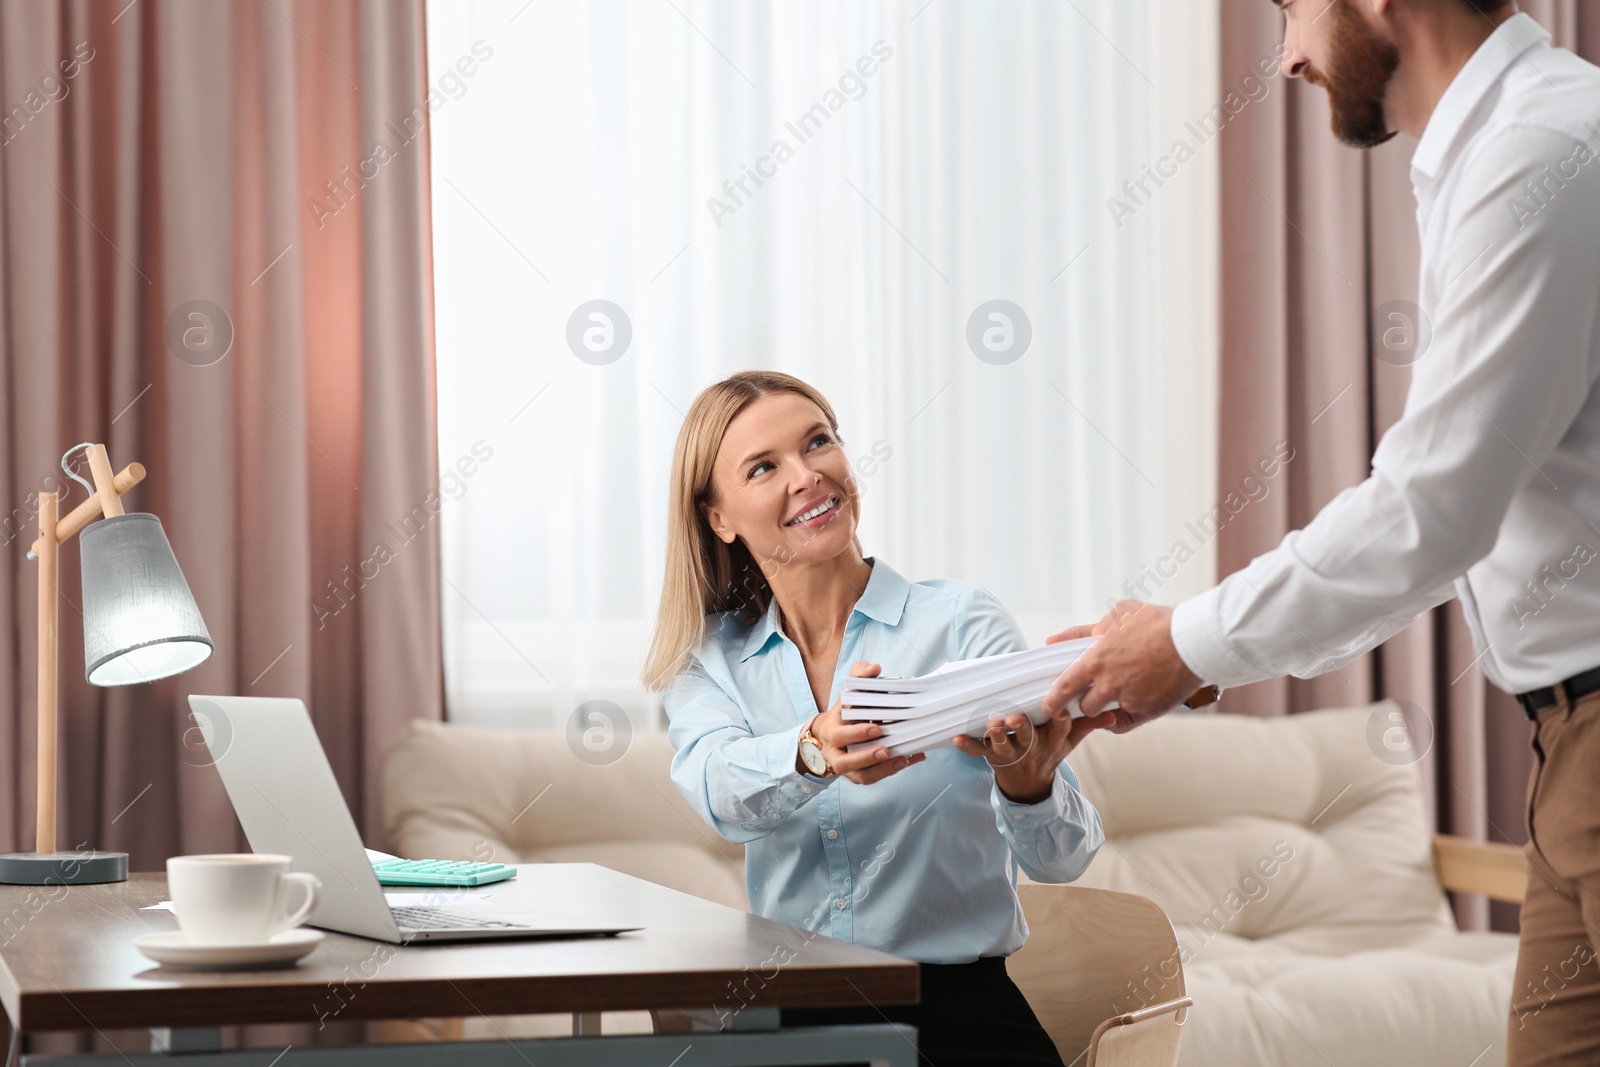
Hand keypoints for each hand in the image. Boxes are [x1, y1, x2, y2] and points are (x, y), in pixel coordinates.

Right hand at [808, 661, 926, 784]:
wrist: (831, 734)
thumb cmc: (845, 712)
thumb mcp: (848, 691)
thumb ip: (859, 675)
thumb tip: (874, 667)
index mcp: (831, 730)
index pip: (839, 734)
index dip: (856, 733)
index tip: (876, 728)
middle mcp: (835, 752)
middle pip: (845, 761)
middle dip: (866, 756)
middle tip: (886, 749)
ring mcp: (846, 767)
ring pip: (860, 776)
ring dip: (881, 770)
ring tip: (902, 759)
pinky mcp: (858, 776)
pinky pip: (873, 778)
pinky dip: (892, 771)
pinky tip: (911, 759)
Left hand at [952, 709, 1114, 803]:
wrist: (1029, 785)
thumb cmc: (1049, 752)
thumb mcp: (1070, 741)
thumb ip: (1088, 724)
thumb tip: (1112, 714)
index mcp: (1052, 741)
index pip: (1059, 730)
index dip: (1059, 721)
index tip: (1058, 710)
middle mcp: (1031, 748)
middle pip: (1028, 738)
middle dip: (1022, 728)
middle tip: (1015, 718)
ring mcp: (1010, 754)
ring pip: (1003, 745)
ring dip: (996, 736)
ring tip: (991, 725)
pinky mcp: (991, 757)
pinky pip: (978, 752)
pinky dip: (966, 746)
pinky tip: (955, 739)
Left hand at [1039, 601, 1200, 732]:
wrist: (1193, 641)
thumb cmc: (1157, 624)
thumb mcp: (1119, 615)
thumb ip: (1085, 630)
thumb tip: (1056, 640)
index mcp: (1096, 661)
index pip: (1064, 687)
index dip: (1053, 700)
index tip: (1048, 706)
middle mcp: (1108, 685)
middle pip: (1084, 706)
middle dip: (1084, 702)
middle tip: (1090, 693)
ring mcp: (1128, 700)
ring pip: (1105, 713)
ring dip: (1105, 707)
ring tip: (1116, 693)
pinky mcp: (1147, 711)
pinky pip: (1128, 721)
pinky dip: (1126, 715)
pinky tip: (1130, 706)